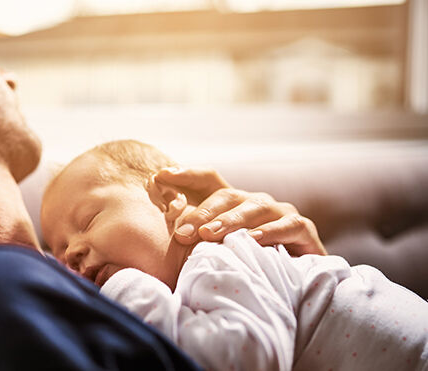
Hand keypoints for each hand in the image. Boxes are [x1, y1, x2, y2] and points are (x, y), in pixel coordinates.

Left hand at [155, 167, 326, 255]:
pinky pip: (288, 226)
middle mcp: (255, 202)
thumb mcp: (216, 250)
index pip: (209, 180)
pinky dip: (271, 232)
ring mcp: (280, 213)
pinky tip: (254, 239)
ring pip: (255, 208)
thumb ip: (193, 237)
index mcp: (233, 203)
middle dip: (202, 213)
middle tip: (182, 233)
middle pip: (227, 196)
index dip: (187, 175)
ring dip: (231, 221)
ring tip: (210, 234)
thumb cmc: (247, 264)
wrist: (295, 284)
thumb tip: (164, 228)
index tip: (162, 175)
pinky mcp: (304, 229)